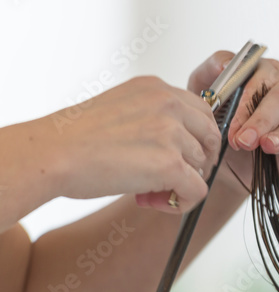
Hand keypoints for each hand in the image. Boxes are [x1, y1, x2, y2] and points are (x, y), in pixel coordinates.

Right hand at [44, 77, 221, 212]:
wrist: (53, 154)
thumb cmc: (78, 138)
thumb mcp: (122, 108)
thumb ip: (154, 116)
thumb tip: (178, 144)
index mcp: (156, 88)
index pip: (202, 112)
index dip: (196, 139)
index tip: (181, 155)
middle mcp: (168, 104)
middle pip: (211, 137)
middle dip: (198, 161)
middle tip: (172, 177)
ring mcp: (171, 133)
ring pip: (203, 166)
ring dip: (181, 183)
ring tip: (148, 190)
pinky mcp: (170, 164)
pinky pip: (197, 191)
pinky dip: (181, 203)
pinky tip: (154, 202)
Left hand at [180, 51, 278, 198]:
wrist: (229, 162)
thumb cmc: (221, 123)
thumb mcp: (206, 95)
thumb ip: (211, 72)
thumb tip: (226, 65)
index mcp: (267, 72)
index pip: (262, 77)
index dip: (247, 102)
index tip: (231, 125)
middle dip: (263, 119)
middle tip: (244, 141)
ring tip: (267, 148)